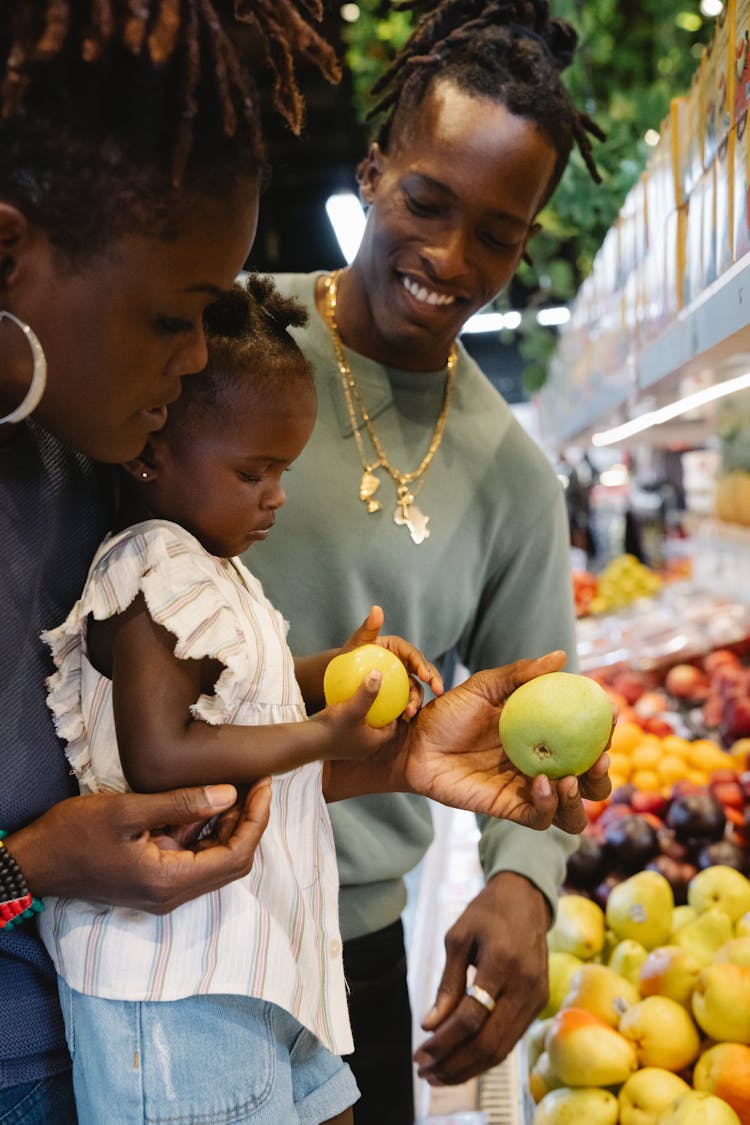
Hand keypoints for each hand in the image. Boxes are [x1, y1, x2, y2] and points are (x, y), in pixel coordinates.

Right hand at [8, 781, 270, 913]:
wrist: (35, 862)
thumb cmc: (73, 834)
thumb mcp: (128, 810)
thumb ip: (182, 803)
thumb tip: (230, 794)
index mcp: (169, 881)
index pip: (236, 855)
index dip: (257, 819)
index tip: (264, 784)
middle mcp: (173, 893)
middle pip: (232, 860)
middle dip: (250, 820)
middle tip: (258, 781)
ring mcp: (164, 890)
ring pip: (216, 859)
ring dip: (231, 825)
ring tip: (241, 784)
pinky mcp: (155, 880)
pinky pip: (194, 856)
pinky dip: (207, 830)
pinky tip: (211, 799)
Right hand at [313, 672, 399, 760]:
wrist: (306, 742)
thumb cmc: (333, 728)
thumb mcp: (354, 708)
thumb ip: (367, 692)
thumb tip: (379, 673)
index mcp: (373, 743)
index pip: (391, 729)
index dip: (395, 716)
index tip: (394, 701)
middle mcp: (363, 748)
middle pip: (377, 729)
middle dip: (380, 716)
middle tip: (380, 700)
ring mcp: (348, 747)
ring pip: (362, 729)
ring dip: (363, 717)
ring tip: (362, 701)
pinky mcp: (336, 744)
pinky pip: (347, 728)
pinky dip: (348, 717)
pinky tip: (342, 703)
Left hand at [343, 604, 443, 717]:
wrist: (339, 677)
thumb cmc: (349, 655)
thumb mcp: (358, 641)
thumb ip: (368, 627)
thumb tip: (377, 609)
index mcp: (400, 649)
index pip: (415, 655)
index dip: (423, 664)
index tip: (425, 676)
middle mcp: (405, 664)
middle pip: (424, 672)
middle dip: (434, 681)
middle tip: (438, 691)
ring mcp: (403, 680)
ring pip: (417, 689)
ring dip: (418, 700)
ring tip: (411, 711)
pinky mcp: (398, 694)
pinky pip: (406, 701)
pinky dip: (408, 709)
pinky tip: (404, 718)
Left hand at [397, 651, 610, 830]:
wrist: (414, 742)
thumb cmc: (447, 713)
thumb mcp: (484, 686)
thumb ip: (520, 675)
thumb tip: (560, 656)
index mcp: (541, 737)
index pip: (584, 742)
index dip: (604, 733)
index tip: (611, 716)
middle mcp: (540, 766)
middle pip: (589, 783)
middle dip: (601, 776)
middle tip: (599, 758)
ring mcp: (525, 790)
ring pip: (571, 810)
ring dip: (580, 798)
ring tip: (570, 777)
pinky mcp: (508, 809)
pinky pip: (540, 818)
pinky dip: (548, 805)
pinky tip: (541, 783)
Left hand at [414, 873, 549, 1084]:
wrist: (526, 898)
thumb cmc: (486, 913)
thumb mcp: (457, 937)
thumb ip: (447, 983)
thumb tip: (429, 1026)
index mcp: (503, 962)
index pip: (471, 1016)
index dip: (443, 1042)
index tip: (419, 1055)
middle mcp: (526, 985)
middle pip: (489, 1041)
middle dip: (454, 1063)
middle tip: (425, 1072)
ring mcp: (537, 997)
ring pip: (503, 1048)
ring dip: (469, 1067)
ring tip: (439, 1075)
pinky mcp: (539, 1003)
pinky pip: (512, 1039)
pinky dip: (485, 1055)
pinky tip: (462, 1061)